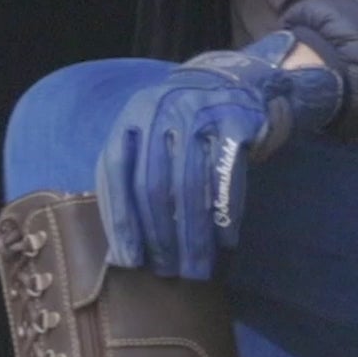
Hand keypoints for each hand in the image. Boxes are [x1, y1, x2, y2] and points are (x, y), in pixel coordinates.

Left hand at [95, 32, 343, 277]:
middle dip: (160, 236)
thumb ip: (132, 179)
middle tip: (169, 272)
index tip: (130, 260)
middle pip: (153, 184)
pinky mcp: (237, 120)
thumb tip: (120, 250)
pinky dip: (225, 214)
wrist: (240, 84)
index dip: (121, 220)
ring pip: (190, 185)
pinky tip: (226, 242)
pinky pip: (227, 177)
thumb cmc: (186, 127)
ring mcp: (200, 111)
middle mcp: (162, 108)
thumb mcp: (150, 139)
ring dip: (193, 235)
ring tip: (198, 268)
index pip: (116, 173)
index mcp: (132, 115)